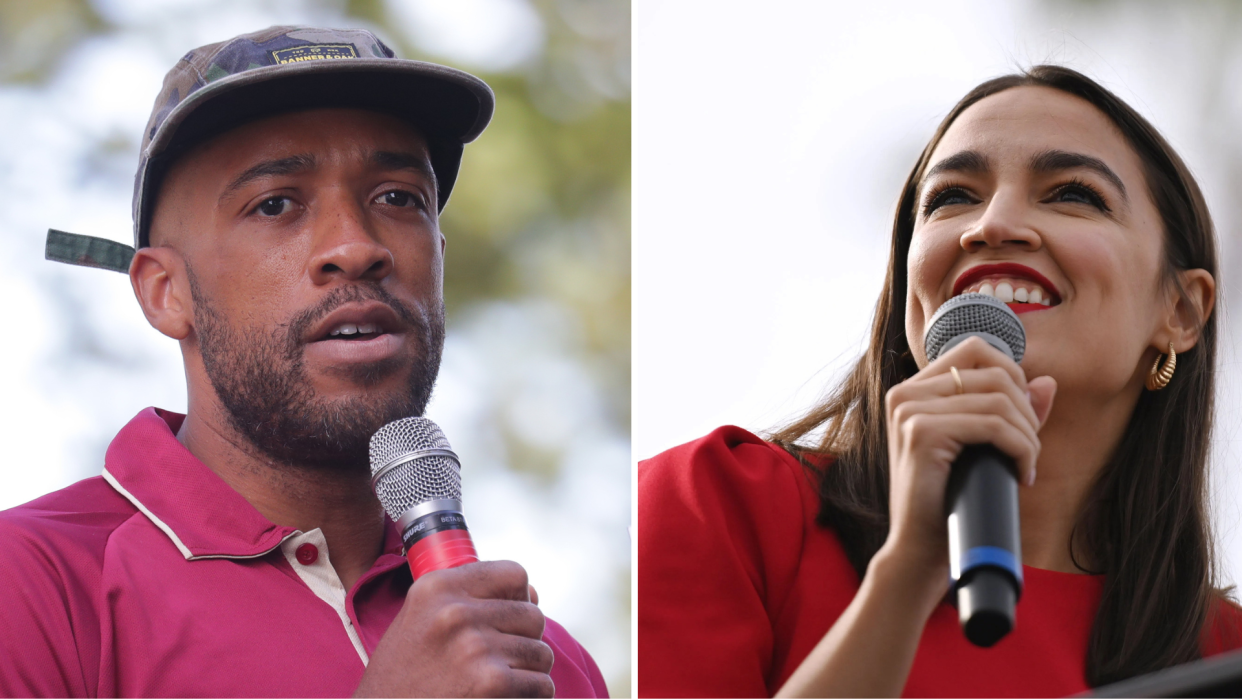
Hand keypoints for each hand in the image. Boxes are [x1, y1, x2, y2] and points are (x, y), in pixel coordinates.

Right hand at [354, 560, 554, 697]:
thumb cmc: (401, 679)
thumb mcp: (419, 621)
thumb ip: (469, 600)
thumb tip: (533, 595)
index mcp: (437, 587)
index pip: (513, 574)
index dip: (520, 598)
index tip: (508, 620)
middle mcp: (455, 611)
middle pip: (532, 615)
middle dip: (526, 641)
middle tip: (501, 661)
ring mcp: (474, 646)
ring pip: (541, 653)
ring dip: (528, 672)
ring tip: (498, 684)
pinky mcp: (492, 683)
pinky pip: (542, 685)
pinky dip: (531, 696)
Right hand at [879, 337, 1055, 592]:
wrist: (920, 550)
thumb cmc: (948, 502)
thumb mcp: (981, 449)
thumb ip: (1009, 413)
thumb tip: (1046, 382)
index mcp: (912, 391)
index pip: (975, 350)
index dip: (1013, 375)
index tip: (1022, 421)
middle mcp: (904, 394)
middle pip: (994, 372)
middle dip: (1027, 410)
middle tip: (1031, 450)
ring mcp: (909, 411)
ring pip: (999, 399)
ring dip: (1028, 434)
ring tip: (1028, 465)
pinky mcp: (921, 433)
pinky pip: (993, 426)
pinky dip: (1022, 448)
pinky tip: (1023, 473)